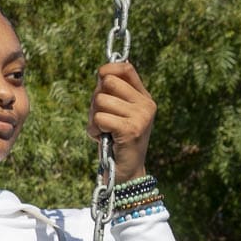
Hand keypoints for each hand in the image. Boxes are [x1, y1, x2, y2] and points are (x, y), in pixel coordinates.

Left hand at [88, 60, 157, 180]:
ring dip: (94, 117)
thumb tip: (101, 72)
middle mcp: (146, 105)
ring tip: (103, 130)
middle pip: (108, 82)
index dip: (107, 69)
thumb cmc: (116, 140)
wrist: (127, 172)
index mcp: (144, 98)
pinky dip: (94, 129)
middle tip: (101, 115)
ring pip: (101, 100)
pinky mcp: (131, 130)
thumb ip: (111, 93)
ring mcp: (141, 117)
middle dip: (96, 98)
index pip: (126, 68)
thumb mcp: (117, 113)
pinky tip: (102, 138)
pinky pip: (100, 117)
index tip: (100, 80)